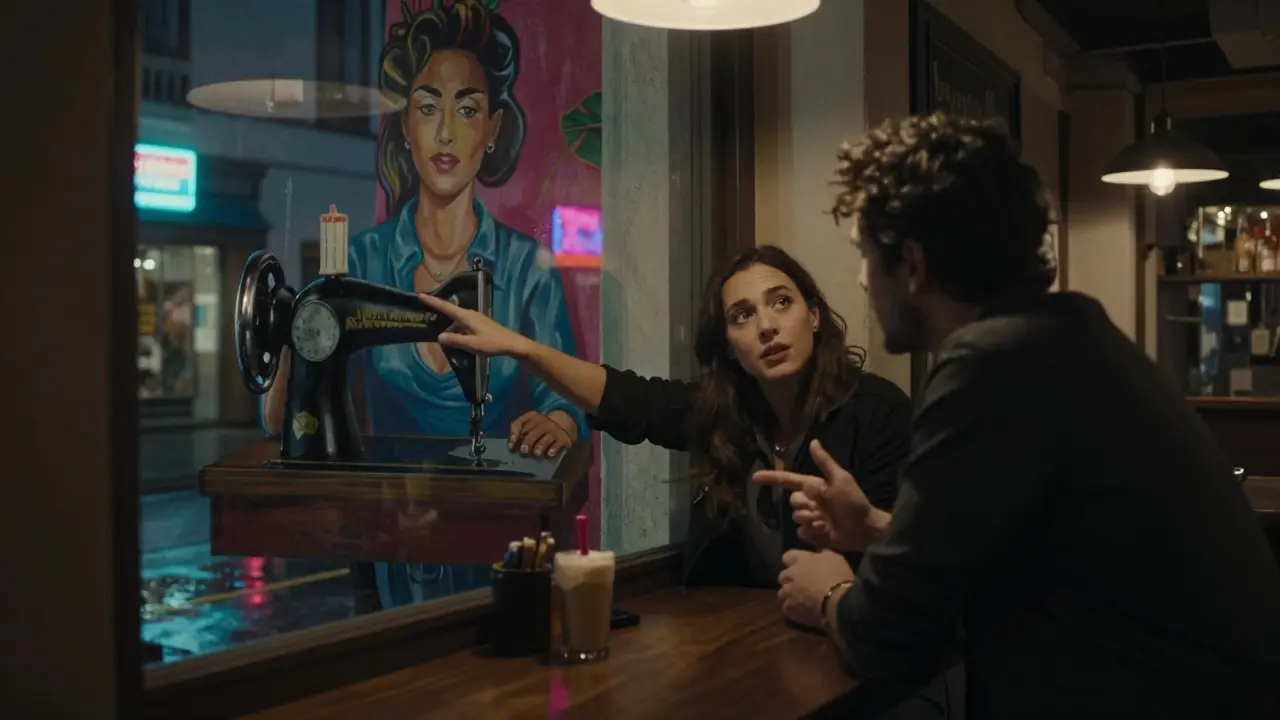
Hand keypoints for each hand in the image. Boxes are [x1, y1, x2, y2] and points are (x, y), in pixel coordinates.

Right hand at [417, 292, 533, 357]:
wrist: (512, 344)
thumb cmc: (492, 343)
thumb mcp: (472, 344)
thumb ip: (455, 340)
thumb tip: (439, 336)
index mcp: (466, 316)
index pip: (446, 306)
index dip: (433, 301)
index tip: (420, 294)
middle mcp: (470, 314)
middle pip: (450, 312)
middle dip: (438, 312)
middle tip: (426, 316)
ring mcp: (475, 318)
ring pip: (457, 321)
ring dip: (449, 326)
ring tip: (440, 334)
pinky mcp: (479, 324)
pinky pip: (463, 325)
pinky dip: (456, 330)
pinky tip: (455, 339)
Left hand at [508, 411, 572, 457]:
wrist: (563, 422)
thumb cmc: (539, 427)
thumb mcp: (529, 423)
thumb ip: (519, 432)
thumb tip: (511, 447)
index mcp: (531, 417)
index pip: (520, 423)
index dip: (514, 434)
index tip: (511, 446)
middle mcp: (542, 422)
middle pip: (533, 432)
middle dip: (528, 442)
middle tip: (524, 451)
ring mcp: (553, 430)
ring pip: (546, 438)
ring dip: (540, 446)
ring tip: (537, 454)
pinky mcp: (563, 438)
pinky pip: (558, 444)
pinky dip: (554, 449)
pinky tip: (550, 454)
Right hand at [752, 439, 886, 551]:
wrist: (865, 529)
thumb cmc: (854, 502)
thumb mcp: (840, 479)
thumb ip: (825, 463)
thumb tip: (813, 442)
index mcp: (815, 486)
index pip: (788, 480)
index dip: (771, 478)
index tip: (755, 477)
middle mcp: (811, 500)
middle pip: (792, 500)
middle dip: (802, 504)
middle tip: (818, 508)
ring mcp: (812, 518)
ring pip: (796, 517)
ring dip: (809, 520)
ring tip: (824, 522)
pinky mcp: (814, 534)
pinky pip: (801, 532)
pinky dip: (811, 532)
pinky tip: (824, 531)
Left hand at [777, 549, 854, 628]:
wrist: (837, 601)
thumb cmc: (838, 576)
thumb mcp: (834, 558)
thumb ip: (822, 555)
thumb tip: (818, 555)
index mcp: (801, 560)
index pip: (787, 556)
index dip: (792, 561)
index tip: (799, 565)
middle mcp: (790, 575)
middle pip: (783, 576)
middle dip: (789, 579)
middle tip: (800, 584)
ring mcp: (788, 592)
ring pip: (782, 593)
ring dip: (789, 595)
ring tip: (799, 600)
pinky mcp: (790, 609)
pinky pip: (787, 608)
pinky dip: (793, 610)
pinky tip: (801, 612)